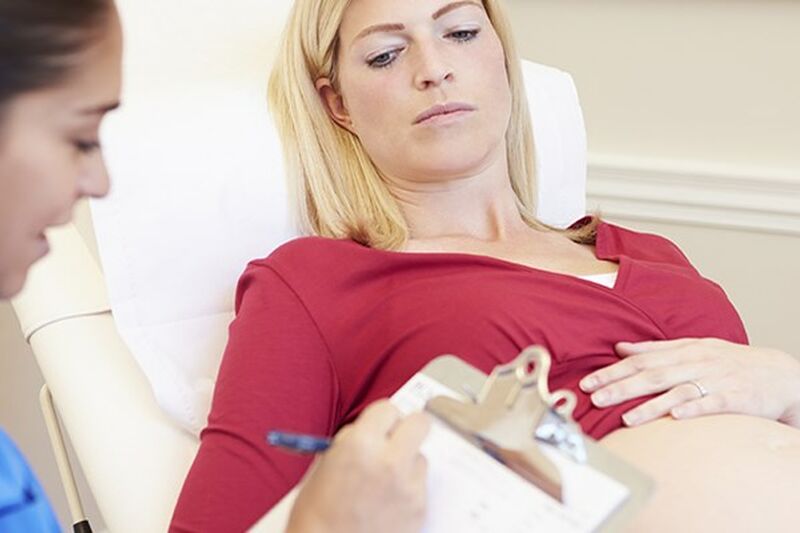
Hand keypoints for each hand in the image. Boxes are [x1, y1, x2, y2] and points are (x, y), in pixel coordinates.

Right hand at [286, 400, 429, 532]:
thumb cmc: (316, 517)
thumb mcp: (324, 465)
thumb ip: (350, 442)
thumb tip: (369, 430)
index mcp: (360, 445)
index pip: (388, 408)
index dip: (381, 418)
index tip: (378, 425)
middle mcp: (389, 460)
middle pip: (419, 423)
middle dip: (407, 429)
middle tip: (395, 440)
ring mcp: (407, 485)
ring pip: (421, 457)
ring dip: (407, 462)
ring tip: (384, 480)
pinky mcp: (419, 508)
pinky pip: (421, 485)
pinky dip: (408, 489)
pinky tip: (388, 501)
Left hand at [578, 338, 799, 427]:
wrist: (779, 373)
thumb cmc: (729, 362)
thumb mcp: (693, 348)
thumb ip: (656, 349)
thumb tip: (620, 348)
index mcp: (683, 350)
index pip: (641, 361)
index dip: (613, 372)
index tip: (588, 382)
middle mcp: (695, 363)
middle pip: (652, 375)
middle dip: (621, 387)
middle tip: (595, 398)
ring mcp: (715, 380)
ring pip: (677, 391)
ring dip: (650, 405)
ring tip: (626, 418)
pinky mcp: (736, 397)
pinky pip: (711, 404)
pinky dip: (693, 409)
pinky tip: (676, 417)